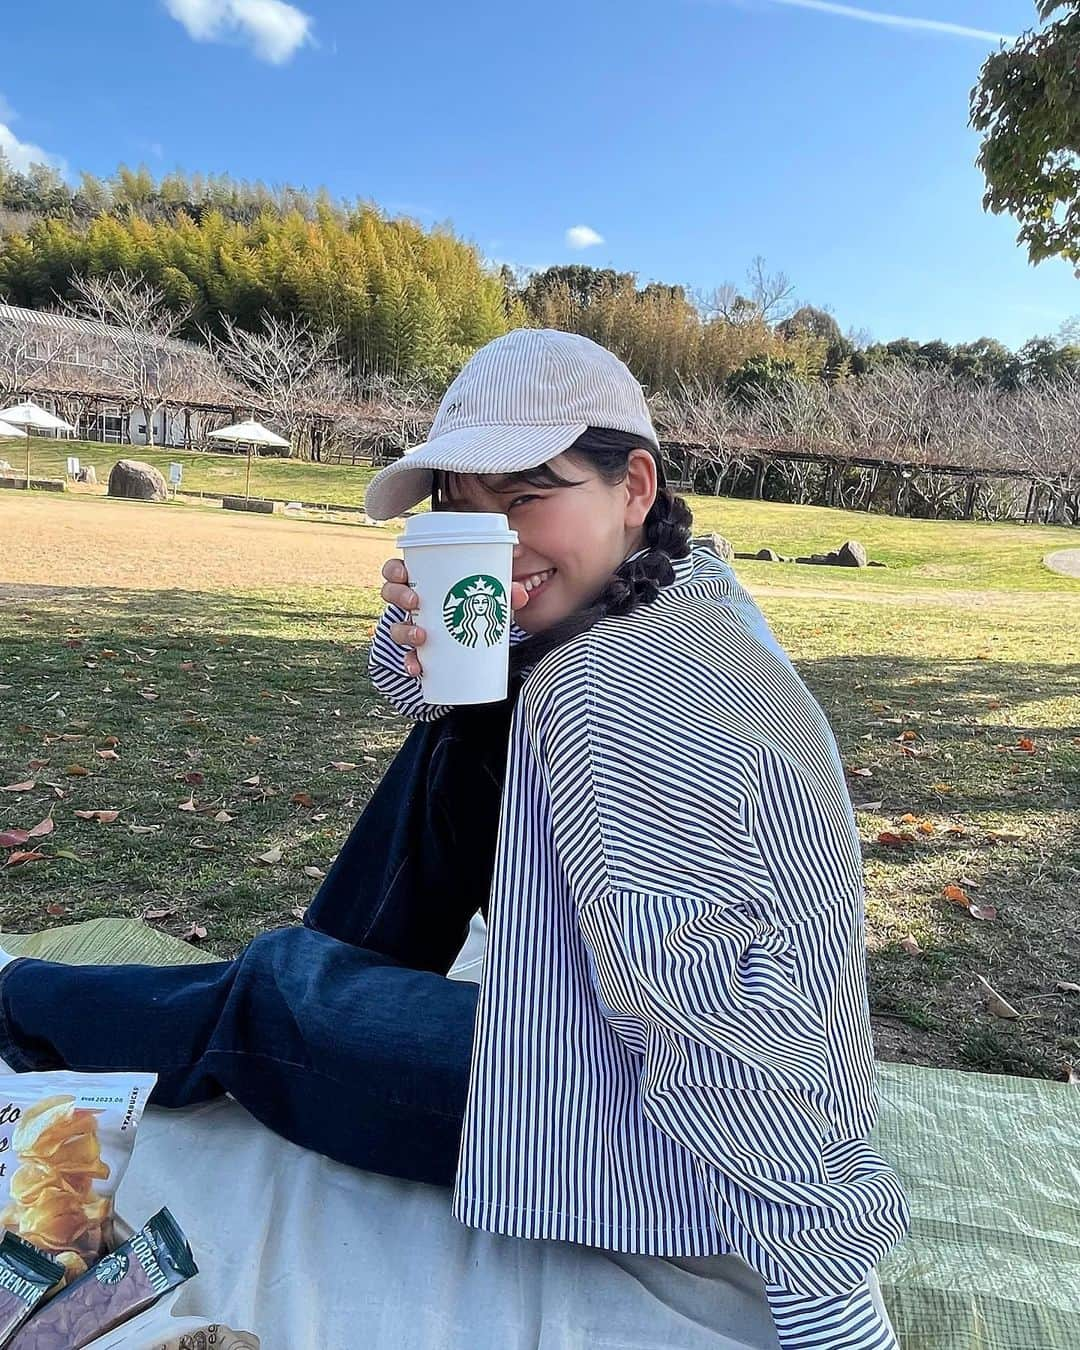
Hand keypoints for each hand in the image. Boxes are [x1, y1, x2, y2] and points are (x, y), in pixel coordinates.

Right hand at [381, 558, 529, 679]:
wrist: (477, 637)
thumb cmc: (477, 605)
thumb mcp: (490, 596)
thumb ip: (504, 593)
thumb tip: (519, 593)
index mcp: (423, 581)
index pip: (397, 570)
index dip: (394, 570)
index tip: (404, 573)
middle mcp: (413, 604)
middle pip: (390, 593)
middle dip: (397, 595)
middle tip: (415, 601)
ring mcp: (413, 627)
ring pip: (395, 626)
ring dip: (403, 631)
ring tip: (421, 636)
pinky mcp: (418, 651)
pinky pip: (408, 657)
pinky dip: (410, 663)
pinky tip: (417, 669)